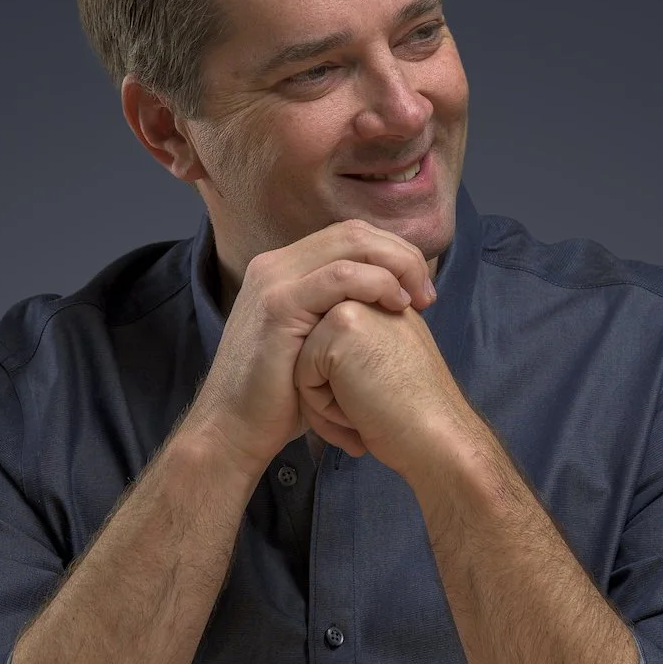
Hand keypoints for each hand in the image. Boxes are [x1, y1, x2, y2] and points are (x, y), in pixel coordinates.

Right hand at [182, 219, 435, 474]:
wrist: (235, 430)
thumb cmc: (283, 397)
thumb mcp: (318, 344)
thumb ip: (344, 314)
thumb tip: (395, 302)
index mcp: (286, 269)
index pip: (351, 236)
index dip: (394, 254)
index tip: (421, 290)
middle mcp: (276, 265)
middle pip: (355, 232)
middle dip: (402, 256)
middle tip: (427, 293)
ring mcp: (274, 281)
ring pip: (350, 244)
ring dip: (396, 266)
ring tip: (418, 299)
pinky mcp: (278, 305)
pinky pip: (339, 277)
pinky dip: (376, 283)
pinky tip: (396, 305)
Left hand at [293, 298, 479, 479]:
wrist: (437, 436)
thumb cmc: (417, 417)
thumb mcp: (395, 366)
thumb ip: (364, 349)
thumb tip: (328, 363)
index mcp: (387, 308)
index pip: (336, 347)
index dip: (348, 386)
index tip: (381, 406)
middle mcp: (371, 300)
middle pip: (317, 352)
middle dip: (333, 392)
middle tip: (370, 416)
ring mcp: (354, 309)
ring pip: (306, 363)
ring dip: (326, 402)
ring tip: (363, 418)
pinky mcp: (339, 329)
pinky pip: (303, 375)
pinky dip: (322, 407)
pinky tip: (357, 415)